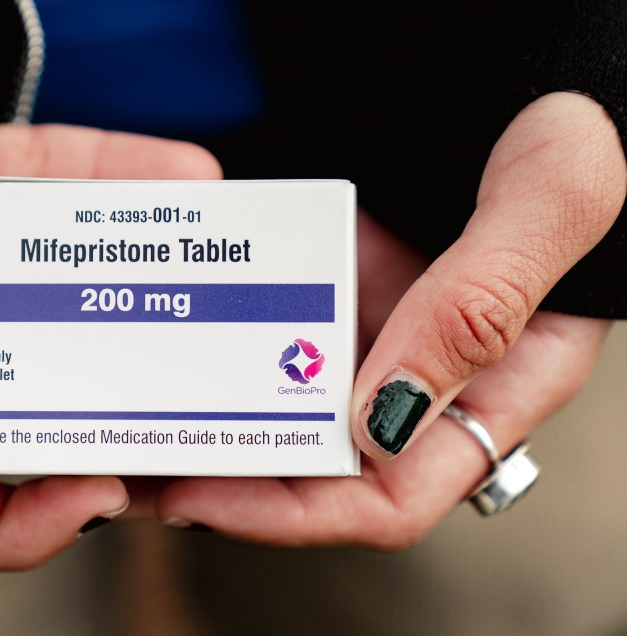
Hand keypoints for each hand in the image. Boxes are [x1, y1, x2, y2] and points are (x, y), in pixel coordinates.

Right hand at [0, 97, 221, 569]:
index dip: (10, 527)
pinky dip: (113, 179)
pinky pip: (49, 194)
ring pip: (55, 305)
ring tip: (216, 294)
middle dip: (113, 424)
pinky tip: (181, 173)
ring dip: (140, 299)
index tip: (93, 495)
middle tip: (193, 415)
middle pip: (20, 417)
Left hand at [154, 91, 625, 547]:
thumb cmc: (568, 125)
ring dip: (214, 427)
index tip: (205, 497)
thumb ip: (482, 303)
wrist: (515, 66)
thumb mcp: (549, 199)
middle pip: (321, 473)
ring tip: (129, 424)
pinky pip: (274, 337)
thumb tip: (383, 420)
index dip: (297, 515)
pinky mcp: (340, 292)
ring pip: (288, 413)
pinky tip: (163, 344)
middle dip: (231, 483)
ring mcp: (378, 337)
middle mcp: (427, 379)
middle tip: (140, 472)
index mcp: (495, 390)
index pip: (392, 498)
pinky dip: (222, 350)